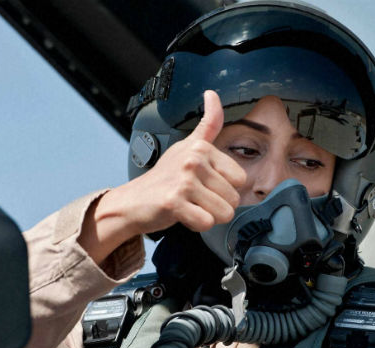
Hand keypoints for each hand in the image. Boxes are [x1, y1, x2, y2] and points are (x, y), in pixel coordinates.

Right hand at [79, 90, 246, 263]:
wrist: (133, 201)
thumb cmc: (165, 177)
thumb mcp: (188, 147)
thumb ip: (208, 125)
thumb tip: (213, 94)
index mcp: (201, 148)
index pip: (240, 179)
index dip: (225, 188)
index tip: (204, 184)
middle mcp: (193, 160)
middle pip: (234, 199)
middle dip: (216, 205)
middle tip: (194, 198)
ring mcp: (183, 180)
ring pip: (224, 213)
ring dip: (208, 216)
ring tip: (189, 206)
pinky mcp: (174, 202)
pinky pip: (206, 223)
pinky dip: (196, 225)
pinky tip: (182, 215)